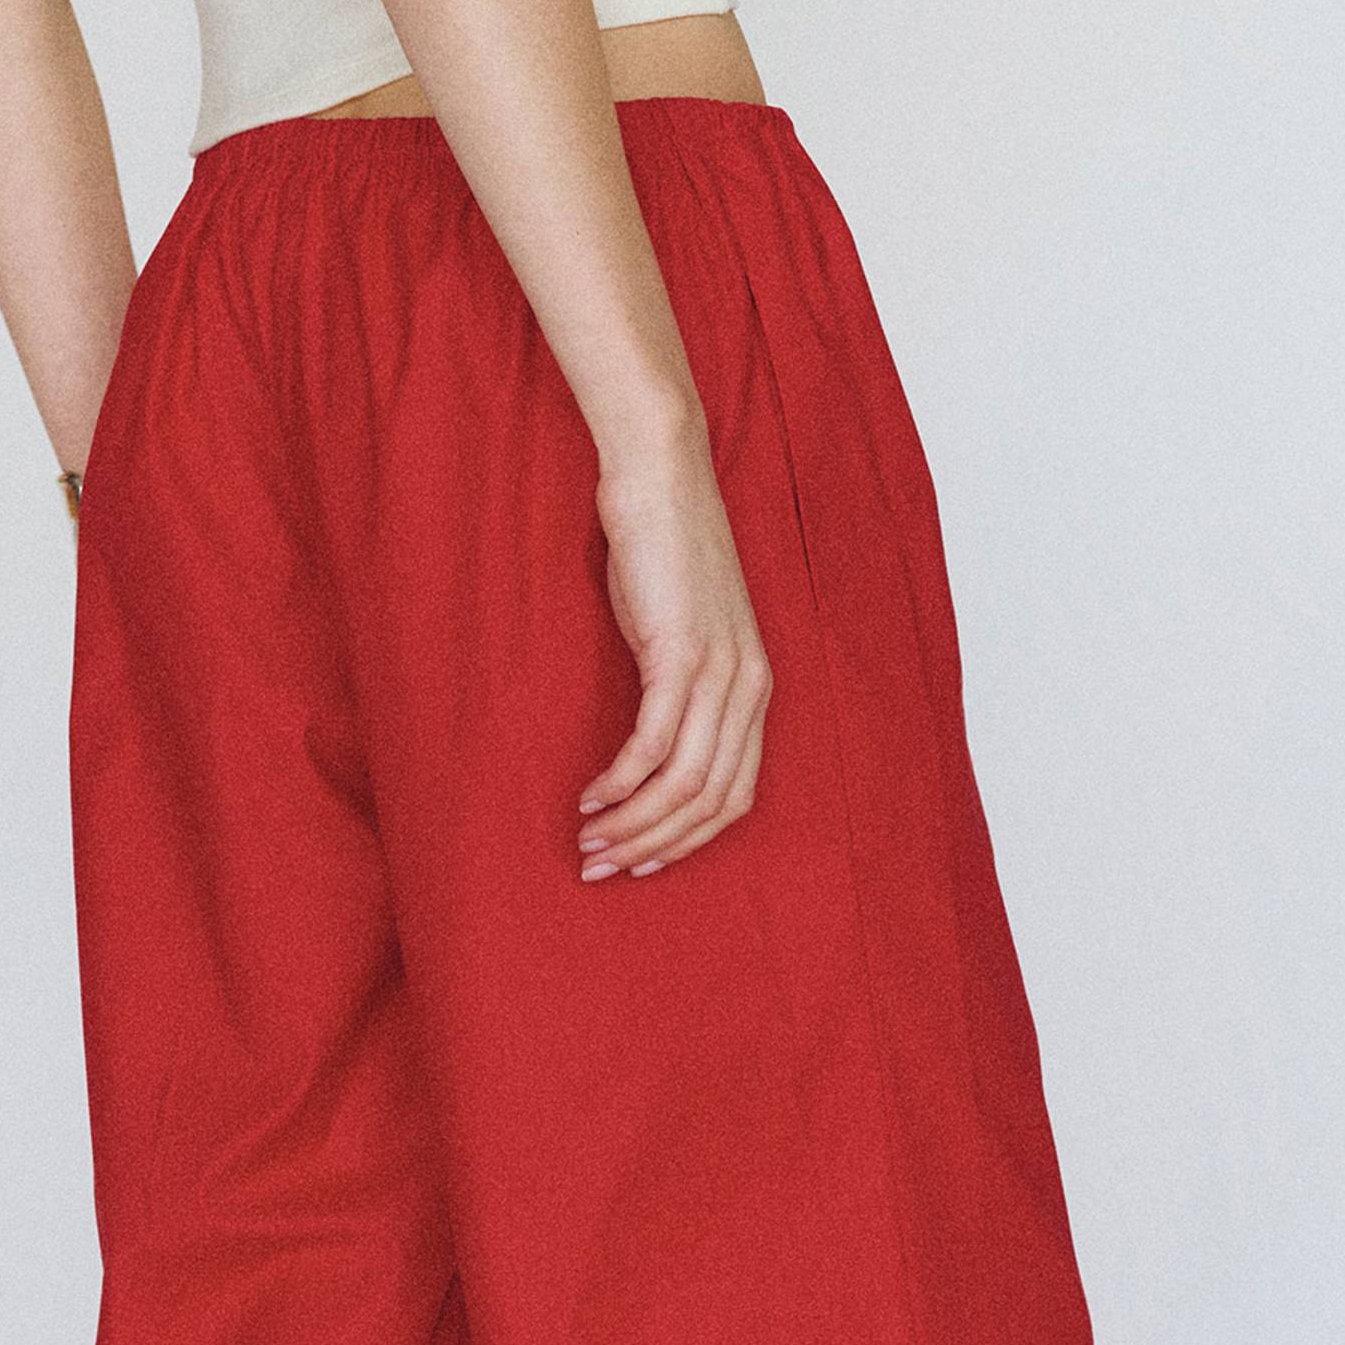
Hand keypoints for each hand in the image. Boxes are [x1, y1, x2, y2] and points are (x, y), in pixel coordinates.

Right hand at [580, 428, 770, 876]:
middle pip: (710, 804)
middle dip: (652, 848)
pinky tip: (589, 796)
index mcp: (756, 689)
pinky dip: (621, 782)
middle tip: (597, 867)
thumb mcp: (681, 629)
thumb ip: (678, 686)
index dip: (685, 842)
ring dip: (632, 825)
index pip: (734, 797)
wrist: (661, 477)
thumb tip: (646, 746)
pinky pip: (654, 745)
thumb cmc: (661, 551)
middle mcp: (749, 689)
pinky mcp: (682, 654)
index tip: (637, 862)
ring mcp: (720, 673)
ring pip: (684, 785)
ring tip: (587, 842)